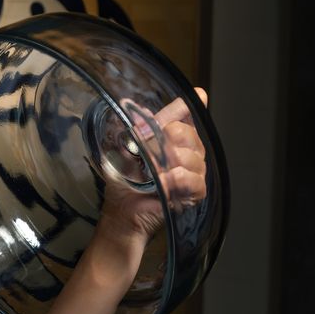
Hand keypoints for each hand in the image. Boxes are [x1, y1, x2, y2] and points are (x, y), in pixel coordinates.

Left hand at [98, 87, 207, 242]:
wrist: (123, 211)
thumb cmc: (123, 181)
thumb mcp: (119, 150)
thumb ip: (128, 129)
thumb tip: (133, 106)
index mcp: (172, 136)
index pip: (185, 112)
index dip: (181, 107)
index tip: (183, 102)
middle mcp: (187, 151)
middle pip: (189, 133)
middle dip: (167, 138)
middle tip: (147, 151)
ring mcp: (193, 171)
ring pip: (193, 157)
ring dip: (169, 162)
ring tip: (153, 172)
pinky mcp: (194, 193)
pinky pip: (195, 181)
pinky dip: (177, 180)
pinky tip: (163, 183)